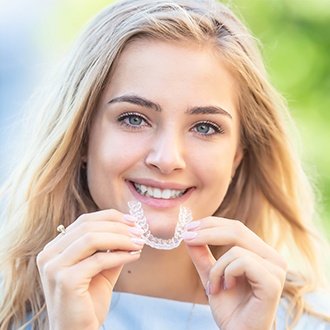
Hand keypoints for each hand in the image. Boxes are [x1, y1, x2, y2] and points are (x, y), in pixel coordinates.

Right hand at [37, 209, 144, 329]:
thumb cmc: (88, 301)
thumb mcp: (101, 269)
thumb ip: (111, 249)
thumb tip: (131, 230)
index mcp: (55, 248)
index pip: (84, 221)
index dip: (110, 217)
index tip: (132, 221)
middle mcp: (49, 254)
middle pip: (88, 226)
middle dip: (119, 226)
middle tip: (140, 232)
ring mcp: (54, 267)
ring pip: (92, 238)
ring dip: (121, 238)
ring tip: (139, 242)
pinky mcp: (65, 280)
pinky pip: (99, 260)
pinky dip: (120, 255)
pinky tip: (134, 256)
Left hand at [183, 216, 286, 329]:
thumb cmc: (230, 308)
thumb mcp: (211, 275)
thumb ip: (202, 255)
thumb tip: (189, 232)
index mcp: (261, 253)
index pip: (236, 227)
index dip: (211, 224)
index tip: (189, 227)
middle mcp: (273, 257)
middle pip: (237, 229)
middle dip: (207, 232)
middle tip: (187, 237)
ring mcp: (276, 269)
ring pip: (236, 249)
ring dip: (216, 268)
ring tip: (214, 287)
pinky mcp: (273, 281)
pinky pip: (242, 262)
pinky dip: (226, 273)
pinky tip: (227, 288)